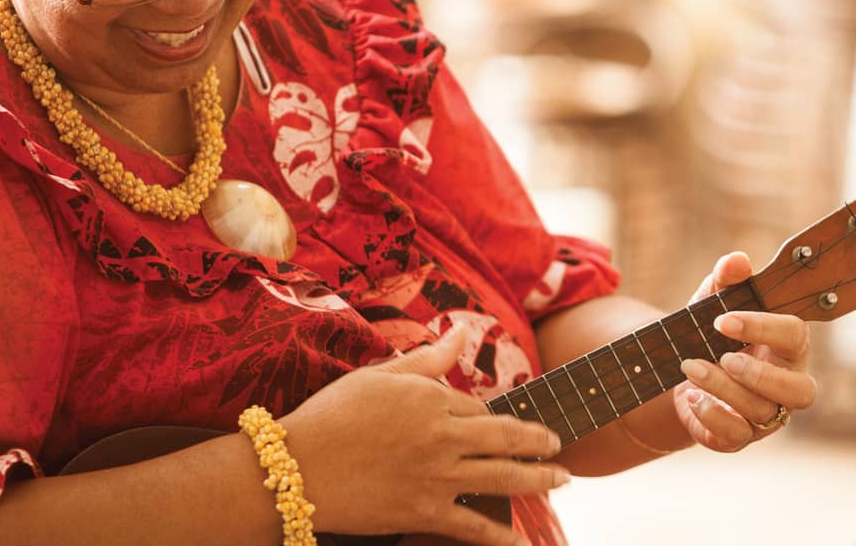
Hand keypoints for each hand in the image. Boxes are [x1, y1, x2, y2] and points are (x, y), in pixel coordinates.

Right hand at [281, 328, 564, 545]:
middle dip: (540, 443)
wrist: (294, 468)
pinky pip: (474, 527)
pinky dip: (503, 537)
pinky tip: (523, 542)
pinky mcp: (424, 513)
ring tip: (561, 479)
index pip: (481, 405)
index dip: (498, 414)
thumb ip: (427, 359)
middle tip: (559, 445)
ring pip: (504, 478)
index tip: (511, 420)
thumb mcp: (378, 376)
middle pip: (508, 438)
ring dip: (539, 479)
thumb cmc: (331, 416)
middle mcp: (444, 436)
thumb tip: (462, 331)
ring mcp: (438, 478)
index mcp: (432, 399)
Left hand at [670, 252, 816, 452]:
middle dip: (761, 375)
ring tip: (691, 367)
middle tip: (724, 356)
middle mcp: (787, 384)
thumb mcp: (714, 302)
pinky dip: (712, 416)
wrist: (684, 373)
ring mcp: (767, 415)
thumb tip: (737, 260)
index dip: (763, 328)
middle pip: (800, 391)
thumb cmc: (713, 334)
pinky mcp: (740, 436)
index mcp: (789, 346)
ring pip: (761, 411)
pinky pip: (736, 435)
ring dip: (723, 388)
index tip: (723, 319)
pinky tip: (692, 397)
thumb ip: (727, 280)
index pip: (794, 336)